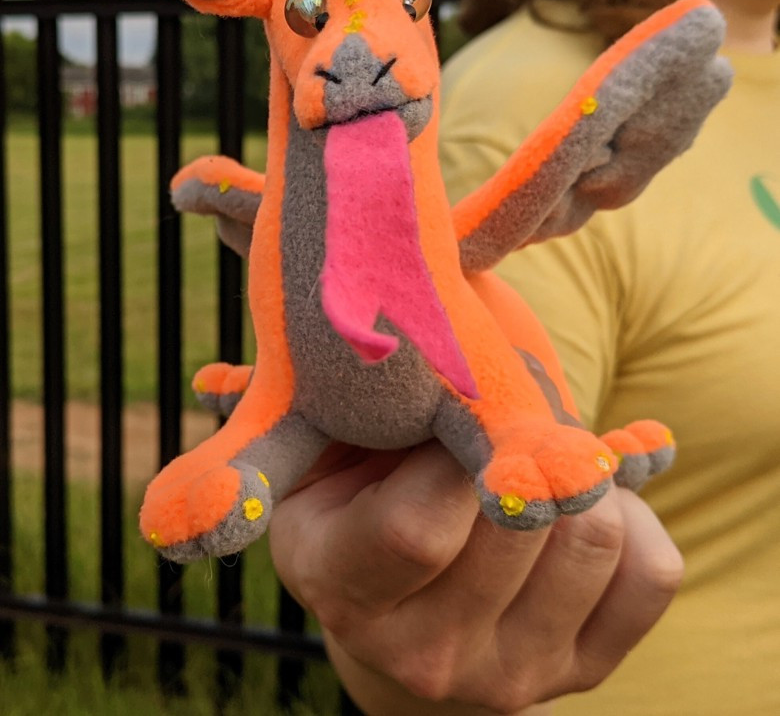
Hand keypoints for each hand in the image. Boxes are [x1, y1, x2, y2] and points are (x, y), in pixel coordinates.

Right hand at [269, 440, 682, 715]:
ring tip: (549, 459)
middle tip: (519, 416)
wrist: (401, 600)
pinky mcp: (581, 671)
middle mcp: (423, 654)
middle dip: (532, 445)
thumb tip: (464, 357)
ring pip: (594, 539)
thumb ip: (384, 413)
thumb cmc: (368, 490)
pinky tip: (584, 502)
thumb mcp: (341, 447)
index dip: (458, 446)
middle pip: (522, 527)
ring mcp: (508, 675)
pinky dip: (633, 512)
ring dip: (584, 476)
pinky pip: (651, 572)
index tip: (467, 406)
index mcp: (342, 591)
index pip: (417, 529)